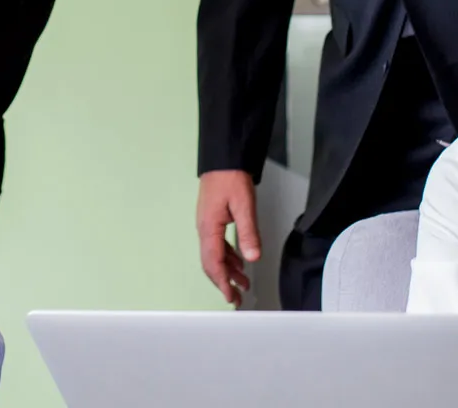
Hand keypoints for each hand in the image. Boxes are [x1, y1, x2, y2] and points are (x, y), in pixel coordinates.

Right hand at [196, 169, 260, 305]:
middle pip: (211, 263)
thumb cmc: (230, 178)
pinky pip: (219, 245)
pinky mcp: (213, 221)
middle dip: (223, 282)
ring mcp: (208, 226)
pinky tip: (240, 262)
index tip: (230, 297)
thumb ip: (248, 232)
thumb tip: (252, 257)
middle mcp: (205, 230)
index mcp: (209, 228)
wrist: (223, 159)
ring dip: (229, 271)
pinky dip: (230, 257)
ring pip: (216, 255)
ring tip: (244, 283)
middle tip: (236, 298)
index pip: (213, 263)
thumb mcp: (244, 205)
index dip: (222, 282)